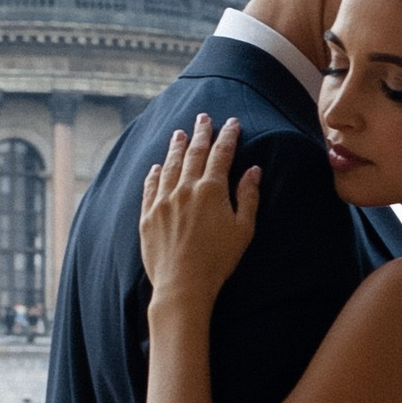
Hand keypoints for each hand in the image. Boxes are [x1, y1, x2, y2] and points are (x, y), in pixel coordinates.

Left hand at [141, 114, 261, 308]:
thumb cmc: (218, 261)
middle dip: (201, 132)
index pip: (221, 153)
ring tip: (179, 133)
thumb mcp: (243, 230)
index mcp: (211, 189)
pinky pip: (150, 187)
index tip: (232, 122)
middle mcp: (185, 188)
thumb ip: (248, 197)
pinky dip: (154, 174)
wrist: (182, 285)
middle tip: (203, 117)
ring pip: (170, 165)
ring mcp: (163, 201)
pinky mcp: (148, 215)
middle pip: (194, 153)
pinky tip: (156, 167)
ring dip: (176, 147)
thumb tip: (253, 170)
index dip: (228, 136)